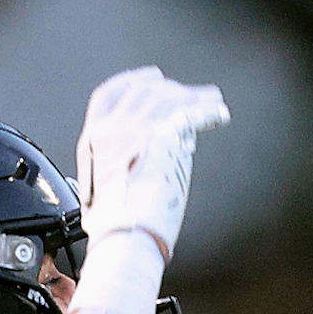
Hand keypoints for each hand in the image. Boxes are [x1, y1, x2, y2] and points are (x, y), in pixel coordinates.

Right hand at [75, 67, 231, 260]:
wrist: (123, 236)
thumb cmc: (116, 225)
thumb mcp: (105, 185)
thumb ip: (122, 162)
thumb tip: (154, 154)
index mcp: (94, 138)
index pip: (108, 94)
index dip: (131, 81)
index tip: (150, 77)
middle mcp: (112, 127)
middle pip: (144, 91)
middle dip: (171, 89)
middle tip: (192, 91)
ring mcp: (136, 128)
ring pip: (170, 98)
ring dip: (194, 98)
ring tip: (212, 99)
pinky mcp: (162, 135)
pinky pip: (190, 114)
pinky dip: (207, 112)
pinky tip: (219, 114)